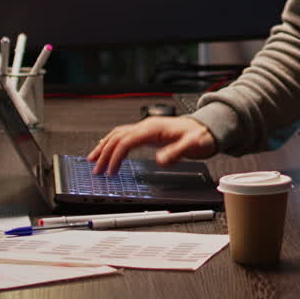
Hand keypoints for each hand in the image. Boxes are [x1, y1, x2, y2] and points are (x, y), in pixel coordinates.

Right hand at [87, 117, 217, 174]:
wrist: (207, 128)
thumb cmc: (200, 136)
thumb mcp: (193, 145)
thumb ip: (177, 152)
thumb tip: (160, 160)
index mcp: (153, 129)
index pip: (126, 141)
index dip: (115, 157)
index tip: (110, 171)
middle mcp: (147, 126)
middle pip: (117, 137)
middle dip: (104, 153)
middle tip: (95, 170)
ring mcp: (146, 128)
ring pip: (118, 134)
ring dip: (104, 147)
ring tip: (92, 160)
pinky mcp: (147, 133)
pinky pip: (124, 136)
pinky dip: (112, 143)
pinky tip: (107, 150)